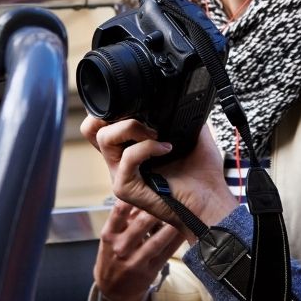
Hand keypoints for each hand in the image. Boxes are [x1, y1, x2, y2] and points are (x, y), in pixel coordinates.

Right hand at [80, 115, 235, 229]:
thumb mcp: (191, 136)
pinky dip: (147, 147)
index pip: (98, 124)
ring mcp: (119, 174)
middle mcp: (118, 162)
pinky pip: (126, 157)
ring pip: (104, 138)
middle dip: (114, 114)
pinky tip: (165, 148)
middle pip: (90, 128)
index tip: (138, 106)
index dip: (109, 110)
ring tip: (156, 134)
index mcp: (128, 149)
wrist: (209, 202)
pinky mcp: (124, 188)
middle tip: (143, 121)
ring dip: (131, 127)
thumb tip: (183, 98)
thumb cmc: (201, 176)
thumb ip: (180, 116)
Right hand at [94, 200, 183, 300]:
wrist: (112, 289)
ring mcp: (135, 261)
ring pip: (158, 240)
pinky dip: (177, 239)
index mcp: (108, 235)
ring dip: (172, 224)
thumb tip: (142, 196)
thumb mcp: (110, 236)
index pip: (119, 211)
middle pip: (142, 224)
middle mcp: (120, 248)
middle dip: (158, 208)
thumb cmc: (112, 255)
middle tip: (172, 195)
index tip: (147, 185)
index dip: (134, 196)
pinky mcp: (150, 270)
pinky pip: (167, 252)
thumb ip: (123, 218)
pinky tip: (186, 228)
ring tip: (183, 210)